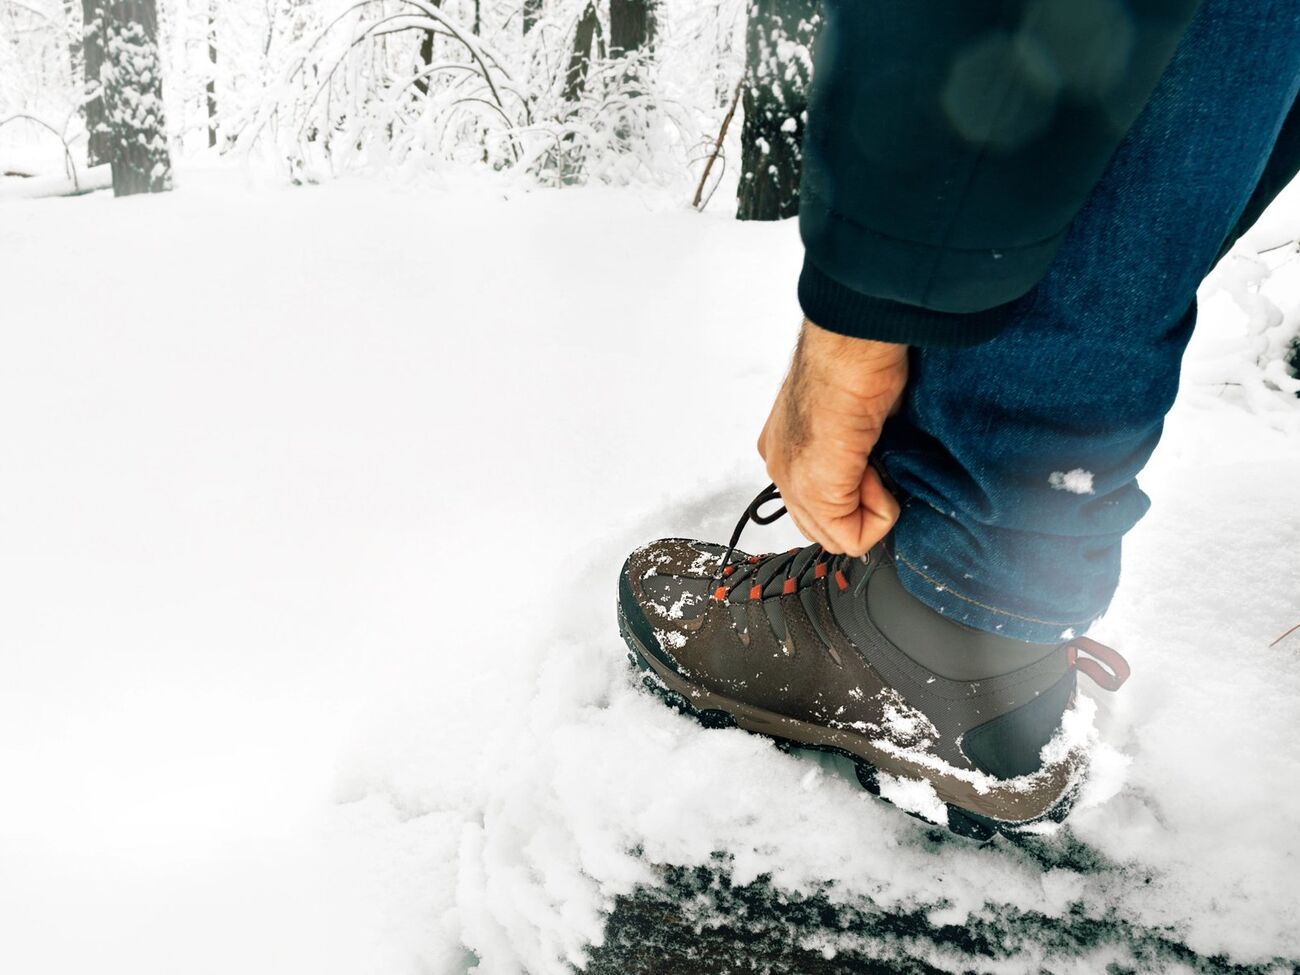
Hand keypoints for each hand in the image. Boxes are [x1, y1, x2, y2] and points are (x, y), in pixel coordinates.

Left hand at [757, 319, 908, 555]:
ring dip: (871, 510)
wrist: (853, 347)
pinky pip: (853, 538)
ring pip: (836, 537)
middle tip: (878, 466)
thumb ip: (855, 449)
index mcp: (785, 446)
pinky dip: (880, 514)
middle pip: (821, 525)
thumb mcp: (856, 413)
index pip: (814, 501)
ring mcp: (793, 480)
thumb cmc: (858, 361)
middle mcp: (781, 466)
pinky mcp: (815, 491)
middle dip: (860, 509)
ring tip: (877, 464)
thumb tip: (880, 466)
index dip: (856, 493)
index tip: (875, 459)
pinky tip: (876, 472)